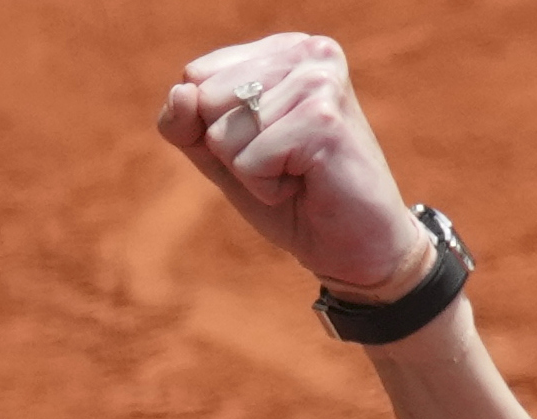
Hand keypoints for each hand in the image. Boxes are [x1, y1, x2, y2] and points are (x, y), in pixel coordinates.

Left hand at [156, 34, 432, 297]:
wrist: (355, 250)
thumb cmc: (294, 200)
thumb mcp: (224, 158)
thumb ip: (186, 124)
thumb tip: (182, 93)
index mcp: (284, 50)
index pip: (196, 77)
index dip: (215, 130)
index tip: (269, 146)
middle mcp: (307, 52)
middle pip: (206, 99)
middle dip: (232, 149)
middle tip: (285, 164)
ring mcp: (319, 81)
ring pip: (224, 132)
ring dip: (253, 172)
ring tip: (299, 175)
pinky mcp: (323, 120)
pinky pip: (248, 160)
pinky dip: (267, 189)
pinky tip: (307, 186)